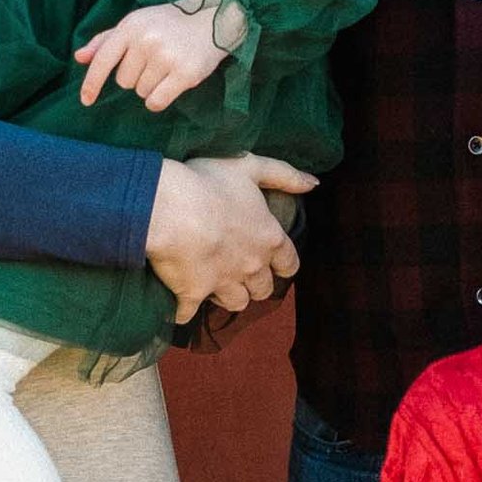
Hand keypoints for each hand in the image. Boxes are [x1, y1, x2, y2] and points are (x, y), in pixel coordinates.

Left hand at [77, 0, 240, 112]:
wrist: (212, 18)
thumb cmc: (169, 22)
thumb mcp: (136, 23)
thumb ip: (106, 40)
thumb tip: (79, 57)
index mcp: (131, 26)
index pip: (103, 60)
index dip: (91, 83)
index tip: (86, 101)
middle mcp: (146, 41)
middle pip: (124, 82)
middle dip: (136, 76)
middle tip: (154, 60)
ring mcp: (166, 57)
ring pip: (141, 92)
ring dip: (151, 86)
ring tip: (167, 66)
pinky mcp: (184, 73)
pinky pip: (157, 101)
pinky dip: (159, 99)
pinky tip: (171, 84)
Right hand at [144, 155, 313, 321]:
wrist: (168, 208)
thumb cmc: (209, 183)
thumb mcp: (251, 167)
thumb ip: (284, 175)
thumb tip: (313, 184)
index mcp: (268, 238)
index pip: (289, 264)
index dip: (283, 266)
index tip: (274, 263)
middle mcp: (251, 266)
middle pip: (263, 289)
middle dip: (255, 283)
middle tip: (239, 270)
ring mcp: (223, 284)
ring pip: (236, 303)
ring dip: (228, 296)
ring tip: (214, 284)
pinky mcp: (194, 295)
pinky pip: (191, 314)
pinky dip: (185, 311)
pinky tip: (180, 305)